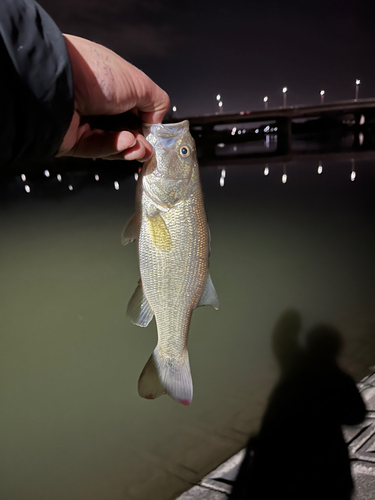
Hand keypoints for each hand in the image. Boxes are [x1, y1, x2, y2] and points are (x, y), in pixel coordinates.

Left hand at [57, 35, 169, 160]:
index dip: (147, 122)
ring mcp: (84, 122)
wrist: (56, 86)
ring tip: (139, 148)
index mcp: (111, 83)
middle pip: (125, 129)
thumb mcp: (138, 82)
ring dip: (130, 147)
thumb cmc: (94, 74)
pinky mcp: (73, 141)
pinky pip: (98, 149)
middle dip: (140, 141)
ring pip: (113, 143)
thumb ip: (156, 101)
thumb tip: (157, 120)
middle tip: (149, 148)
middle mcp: (96, 101)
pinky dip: (113, 147)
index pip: (135, 108)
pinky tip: (125, 144)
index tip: (156, 133)